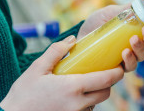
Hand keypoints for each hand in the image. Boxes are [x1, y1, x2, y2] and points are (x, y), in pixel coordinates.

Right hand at [0, 35, 123, 110]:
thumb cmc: (23, 93)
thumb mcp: (37, 67)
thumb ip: (56, 51)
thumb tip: (72, 39)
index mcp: (72, 87)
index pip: (105, 80)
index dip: (116, 73)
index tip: (119, 66)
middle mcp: (78, 104)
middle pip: (105, 93)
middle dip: (108, 83)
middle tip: (103, 72)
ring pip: (96, 103)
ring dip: (97, 93)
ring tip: (89, 82)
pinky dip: (87, 102)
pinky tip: (76, 94)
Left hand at [77, 0, 143, 71]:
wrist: (79, 37)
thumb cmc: (96, 24)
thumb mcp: (110, 13)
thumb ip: (126, 8)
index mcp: (136, 29)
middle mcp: (135, 44)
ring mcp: (127, 56)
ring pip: (142, 56)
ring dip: (141, 48)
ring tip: (133, 40)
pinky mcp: (118, 67)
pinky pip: (128, 66)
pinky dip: (129, 60)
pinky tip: (125, 52)